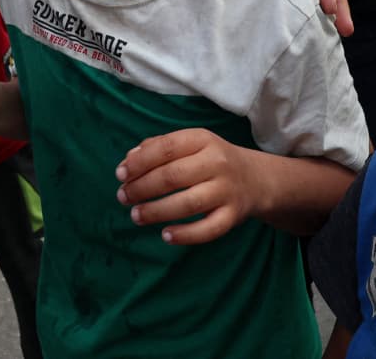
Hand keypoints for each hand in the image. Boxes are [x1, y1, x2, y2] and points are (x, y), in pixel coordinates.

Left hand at [115, 128, 264, 245]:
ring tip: (136, 216)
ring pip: (188, 203)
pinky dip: (185, 235)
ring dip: (156, 212)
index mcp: (202, 140)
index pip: (166, 148)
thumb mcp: (190, 144)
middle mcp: (217, 162)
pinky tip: (165, 235)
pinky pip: (208, 229)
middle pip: (173, 176)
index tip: (120, 174)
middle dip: (142, 188)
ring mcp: (227, 190)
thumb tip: (128, 161)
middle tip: (123, 197)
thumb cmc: (211, 160)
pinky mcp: (233, 216)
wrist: (255, 179)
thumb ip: (158, 148)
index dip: (140, 162)